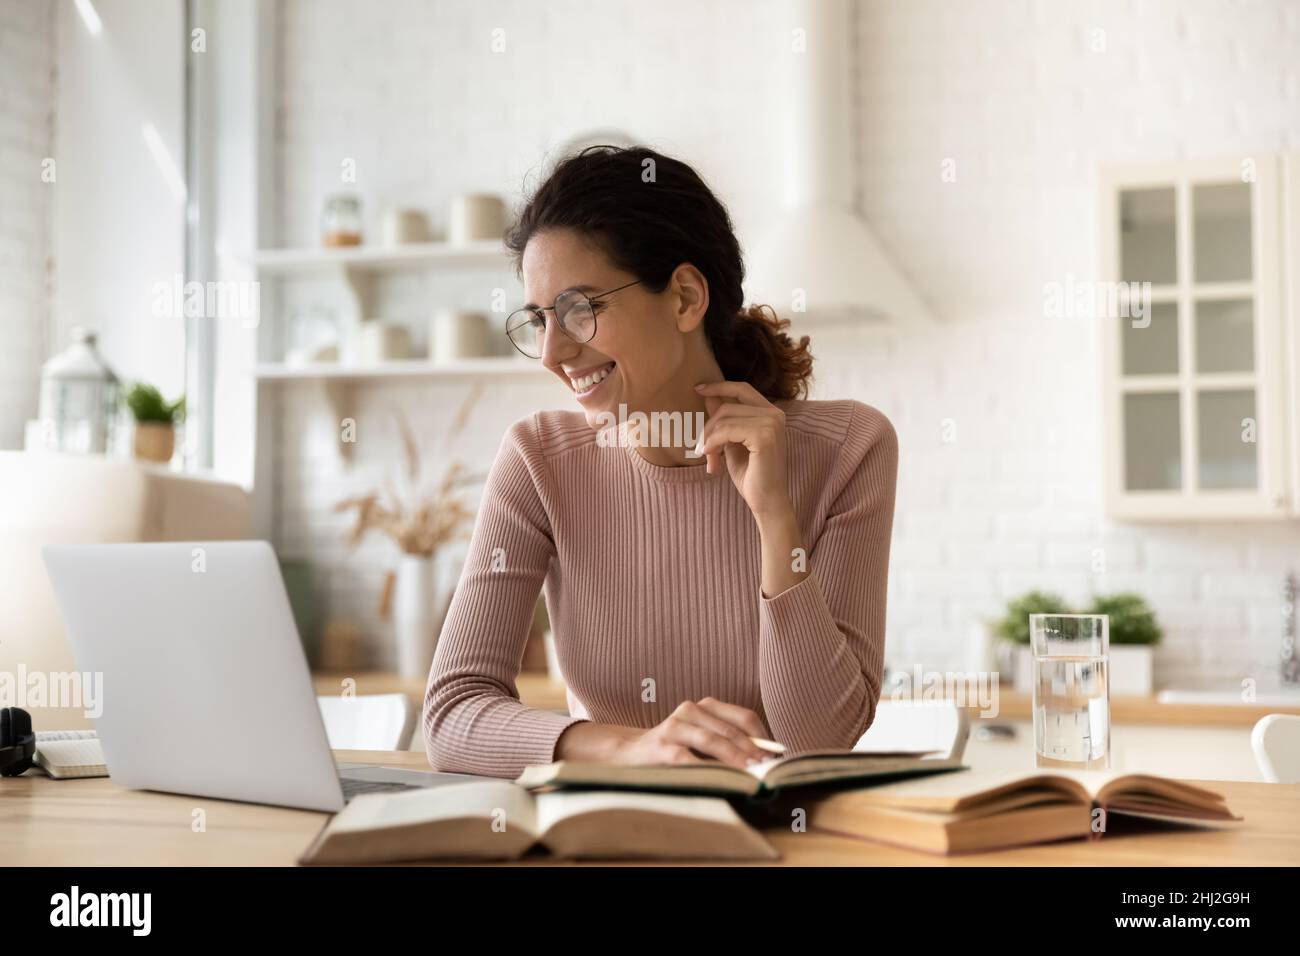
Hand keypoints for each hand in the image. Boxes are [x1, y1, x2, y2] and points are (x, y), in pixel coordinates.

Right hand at [610, 699, 771, 769]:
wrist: (631, 753)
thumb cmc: (676, 748)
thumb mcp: (702, 740)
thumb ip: (728, 744)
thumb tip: (764, 758)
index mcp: (705, 707)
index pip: (743, 717)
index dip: (763, 736)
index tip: (776, 755)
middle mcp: (690, 710)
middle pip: (730, 730)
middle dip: (752, 750)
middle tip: (768, 768)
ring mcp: (674, 727)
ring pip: (711, 740)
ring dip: (735, 758)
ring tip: (751, 772)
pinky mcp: (661, 746)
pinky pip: (688, 758)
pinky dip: (707, 769)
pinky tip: (720, 780)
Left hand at [693, 380, 793, 520]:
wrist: (767, 502)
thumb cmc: (751, 475)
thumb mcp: (732, 443)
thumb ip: (725, 420)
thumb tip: (709, 396)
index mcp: (771, 413)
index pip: (742, 388)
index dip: (719, 386)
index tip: (698, 389)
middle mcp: (775, 414)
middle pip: (727, 406)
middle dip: (709, 428)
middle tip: (702, 450)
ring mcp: (772, 424)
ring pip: (724, 418)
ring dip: (710, 440)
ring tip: (710, 459)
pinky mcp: (764, 436)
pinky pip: (726, 430)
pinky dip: (713, 444)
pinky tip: (712, 459)